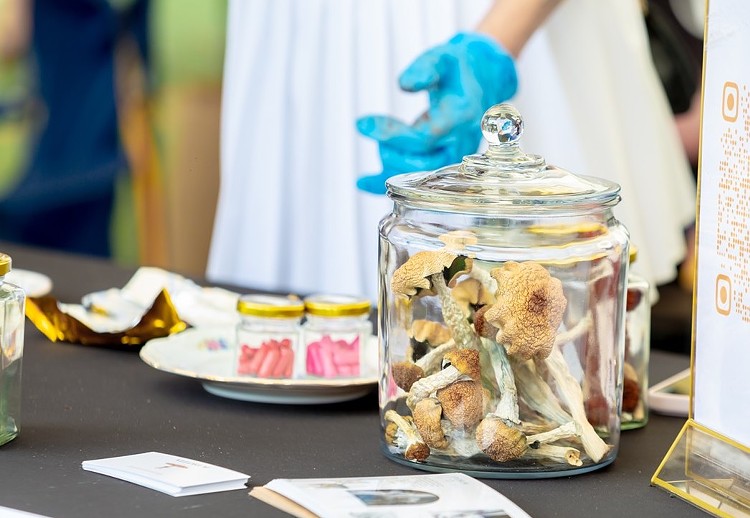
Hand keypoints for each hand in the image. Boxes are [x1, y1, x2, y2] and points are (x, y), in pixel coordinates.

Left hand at [357, 32, 517, 194]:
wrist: (482, 83)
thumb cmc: (457, 69)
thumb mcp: (443, 58)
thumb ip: (425, 67)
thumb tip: (404, 84)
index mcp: (460, 117)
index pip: (423, 138)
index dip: (391, 134)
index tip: (361, 123)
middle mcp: (460, 143)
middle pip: (421, 165)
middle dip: (388, 150)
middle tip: (371, 126)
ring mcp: (454, 158)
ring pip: (418, 178)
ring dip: (389, 163)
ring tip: (379, 140)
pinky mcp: (444, 165)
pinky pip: (414, 183)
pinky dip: (386, 184)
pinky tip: (362, 181)